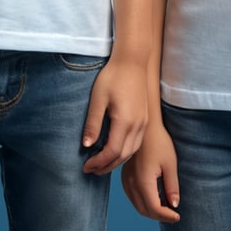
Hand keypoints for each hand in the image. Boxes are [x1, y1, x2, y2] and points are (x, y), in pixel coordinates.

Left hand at [81, 57, 147, 174]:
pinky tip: (115, 151)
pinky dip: (125, 153)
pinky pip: (136, 143)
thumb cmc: (113, 76)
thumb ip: (93, 123)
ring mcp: (143, 123)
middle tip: (91, 170)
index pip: (112, 151)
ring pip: (131, 152)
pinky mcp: (145, 119)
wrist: (133, 60)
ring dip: (116, 161)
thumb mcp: (98, 98)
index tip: (86, 166)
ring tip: (101, 165)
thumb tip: (86, 145)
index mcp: (125, 121)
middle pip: (123, 156)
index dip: (98, 162)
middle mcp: (138, 125)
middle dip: (106, 166)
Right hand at [122, 121, 179, 222]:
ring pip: (137, 205)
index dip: (167, 216)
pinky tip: (154, 197)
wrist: (146, 127)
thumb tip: (174, 205)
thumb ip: (172, 186)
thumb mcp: (170, 164)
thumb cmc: (159, 142)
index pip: (154, 209)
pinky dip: (143, 202)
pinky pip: (132, 196)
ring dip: (150, 210)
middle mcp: (131, 183)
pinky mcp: (125, 176)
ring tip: (165, 207)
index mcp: (143, 181)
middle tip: (173, 214)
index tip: (178, 216)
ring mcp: (126, 180)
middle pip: (144, 210)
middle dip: (159, 216)